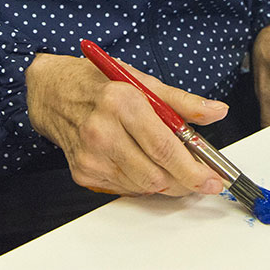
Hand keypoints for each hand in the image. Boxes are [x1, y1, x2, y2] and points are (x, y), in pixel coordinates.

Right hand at [26, 52, 229, 196]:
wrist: (53, 92)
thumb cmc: (99, 83)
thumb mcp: (142, 81)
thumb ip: (183, 101)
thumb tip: (216, 111)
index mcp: (122, 102)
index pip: (164, 147)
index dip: (193, 169)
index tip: (213, 179)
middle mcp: (102, 131)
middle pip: (156, 174)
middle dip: (184, 181)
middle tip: (201, 178)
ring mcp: (90, 155)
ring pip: (143, 185)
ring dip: (165, 182)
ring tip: (171, 165)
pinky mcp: (83, 172)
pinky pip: (125, 188)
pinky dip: (142, 181)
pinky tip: (142, 163)